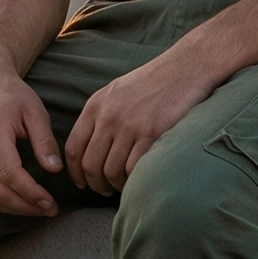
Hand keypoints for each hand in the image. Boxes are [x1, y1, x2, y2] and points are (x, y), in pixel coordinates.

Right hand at [0, 63, 63, 216]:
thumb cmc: (11, 95)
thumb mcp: (34, 111)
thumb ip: (45, 140)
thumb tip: (55, 170)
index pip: (10, 174)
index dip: (32, 194)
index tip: (51, 203)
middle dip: (25, 207)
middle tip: (49, 209)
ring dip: (14, 209)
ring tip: (37, 208)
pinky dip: (1, 203)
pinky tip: (20, 201)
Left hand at [65, 49, 217, 194]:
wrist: (183, 68)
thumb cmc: (152, 83)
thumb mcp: (116, 93)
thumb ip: (101, 116)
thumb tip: (91, 148)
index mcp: (96, 105)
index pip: (74, 147)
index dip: (75, 172)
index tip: (81, 183)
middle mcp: (108, 116)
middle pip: (90, 164)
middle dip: (95, 184)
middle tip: (104, 190)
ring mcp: (129, 125)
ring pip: (111, 171)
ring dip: (115, 186)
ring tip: (122, 187)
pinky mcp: (151, 133)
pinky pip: (134, 169)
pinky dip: (134, 181)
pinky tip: (138, 179)